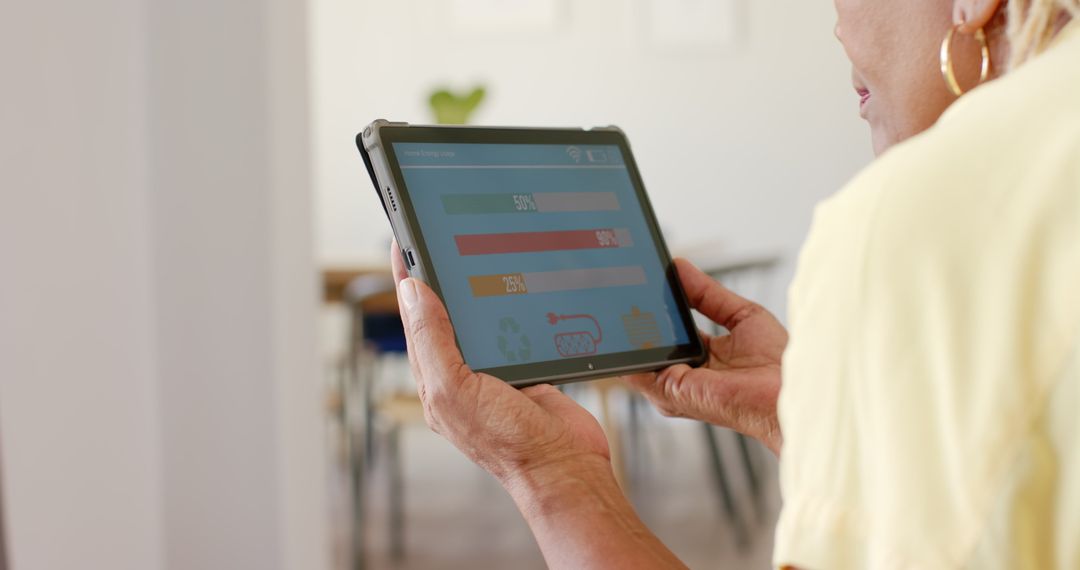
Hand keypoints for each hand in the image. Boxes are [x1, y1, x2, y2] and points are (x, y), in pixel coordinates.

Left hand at [390, 242, 610, 483]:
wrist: (564, 466)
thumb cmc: (507, 441)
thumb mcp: (456, 390)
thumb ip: (433, 341)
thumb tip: (412, 293)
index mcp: (436, 379)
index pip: (414, 318)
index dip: (407, 279)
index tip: (405, 241)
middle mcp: (462, 373)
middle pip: (446, 313)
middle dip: (442, 277)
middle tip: (441, 235)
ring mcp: (496, 369)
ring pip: (481, 318)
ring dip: (480, 288)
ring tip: (478, 249)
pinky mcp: (528, 366)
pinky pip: (516, 328)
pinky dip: (517, 306)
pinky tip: (521, 284)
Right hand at [622, 258, 787, 454]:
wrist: (788, 389)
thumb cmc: (777, 365)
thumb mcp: (740, 315)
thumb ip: (707, 293)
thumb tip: (679, 267)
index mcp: (703, 357)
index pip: (670, 330)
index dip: (656, 308)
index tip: (644, 283)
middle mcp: (685, 373)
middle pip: (650, 342)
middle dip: (637, 316)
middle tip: (626, 286)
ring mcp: (674, 385)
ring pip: (638, 354)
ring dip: (630, 329)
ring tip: (623, 298)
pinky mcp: (669, 391)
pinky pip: (636, 369)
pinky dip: (629, 349)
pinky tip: (628, 324)